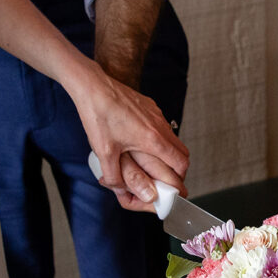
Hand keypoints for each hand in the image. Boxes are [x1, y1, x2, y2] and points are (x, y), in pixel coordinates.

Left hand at [71, 61, 187, 201]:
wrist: (93, 87)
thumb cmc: (99, 116)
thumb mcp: (103, 153)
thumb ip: (114, 176)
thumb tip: (120, 189)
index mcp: (153, 140)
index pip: (181, 163)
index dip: (180, 178)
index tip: (173, 186)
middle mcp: (159, 126)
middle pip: (183, 152)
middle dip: (178, 167)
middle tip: (165, 177)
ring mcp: (156, 115)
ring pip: (173, 138)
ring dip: (169, 152)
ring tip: (152, 161)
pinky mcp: (150, 107)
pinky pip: (162, 126)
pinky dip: (160, 138)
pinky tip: (140, 141)